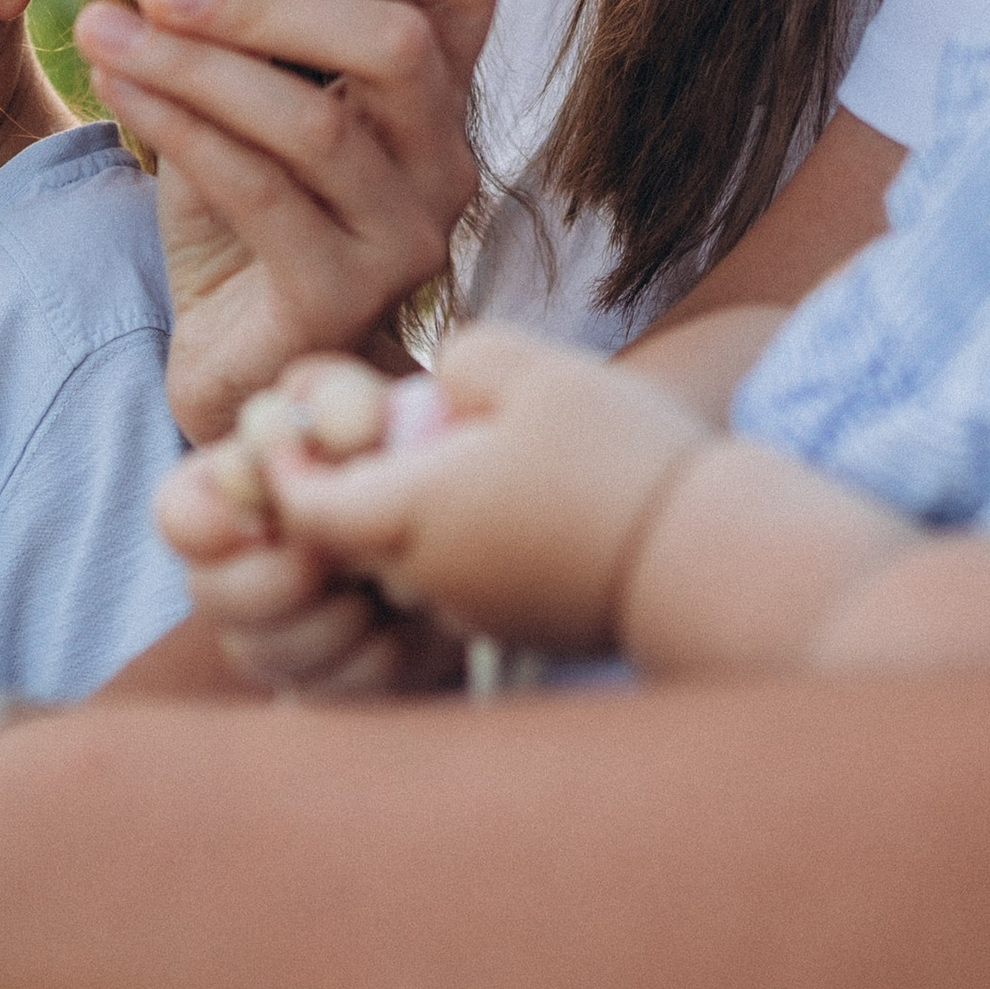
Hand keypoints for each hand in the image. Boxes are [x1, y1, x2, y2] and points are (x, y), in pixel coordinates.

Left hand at [77, 0, 501, 439]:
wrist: (237, 360)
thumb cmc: (248, 215)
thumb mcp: (253, 97)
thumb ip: (248, 23)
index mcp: (437, 91)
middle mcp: (446, 160)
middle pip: (398, 44)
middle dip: (265, 5)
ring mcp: (407, 235)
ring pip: (315, 122)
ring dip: (197, 65)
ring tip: (109, 31)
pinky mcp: (343, 295)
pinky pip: (258, 190)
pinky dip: (178, 128)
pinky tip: (119, 89)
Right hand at [154, 429, 464, 696]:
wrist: (456, 531)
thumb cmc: (394, 454)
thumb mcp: (366, 410)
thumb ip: (334, 403)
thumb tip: (322, 431)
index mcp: (220, 495)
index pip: (177, 517)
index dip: (217, 523)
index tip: (273, 515)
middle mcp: (225, 572)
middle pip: (213, 597)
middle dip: (289, 573)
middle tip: (345, 552)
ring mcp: (266, 639)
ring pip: (270, 653)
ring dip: (342, 615)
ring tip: (388, 580)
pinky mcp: (317, 690)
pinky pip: (329, 691)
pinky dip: (378, 656)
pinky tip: (405, 623)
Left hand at [261, 332, 704, 659]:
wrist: (702, 557)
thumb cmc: (617, 456)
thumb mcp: (536, 370)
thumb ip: (465, 359)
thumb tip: (441, 382)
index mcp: (416, 510)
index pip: (306, 508)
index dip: (286, 470)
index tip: (292, 430)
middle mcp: (428, 577)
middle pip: (351, 537)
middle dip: (347, 487)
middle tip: (367, 430)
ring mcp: (474, 613)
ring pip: (405, 562)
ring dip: (408, 515)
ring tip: (449, 459)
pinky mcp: (519, 629)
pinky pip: (459, 583)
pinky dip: (460, 544)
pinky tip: (511, 503)